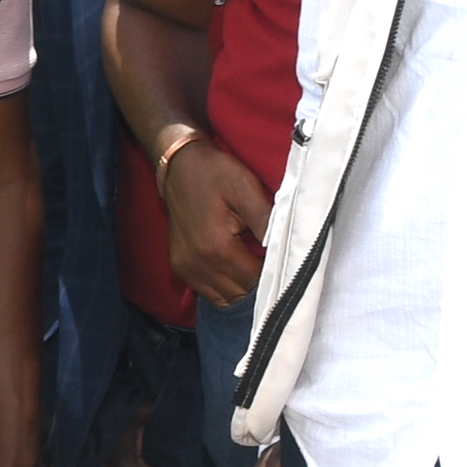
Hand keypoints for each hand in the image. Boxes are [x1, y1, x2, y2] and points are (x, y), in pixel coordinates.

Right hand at [157, 135, 272, 306]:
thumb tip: (286, 248)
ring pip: (225, 301)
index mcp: (218, 248)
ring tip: (258, 274)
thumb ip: (266, 220)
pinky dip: (227, 290)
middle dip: (260, 288)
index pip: (256, 282)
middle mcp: (198, 265)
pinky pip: (210, 294)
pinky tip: (239, 275)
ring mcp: (187, 269)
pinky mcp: (181, 269)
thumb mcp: (246, 188)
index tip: (286, 267)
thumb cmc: (215, 173)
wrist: (179, 166)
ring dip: (244, 292)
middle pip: (241, 296)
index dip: (275, 278)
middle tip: (276, 272)